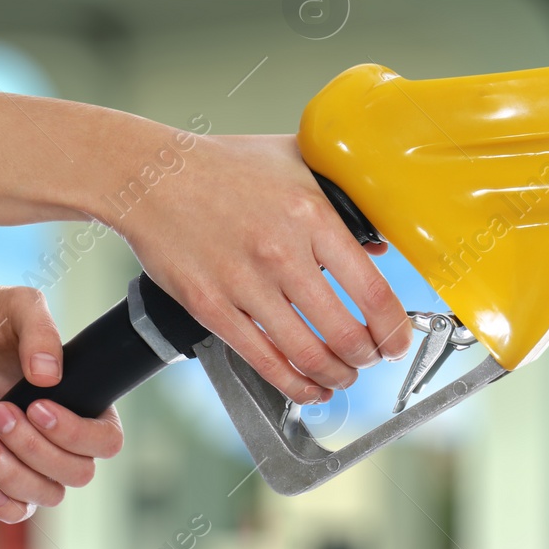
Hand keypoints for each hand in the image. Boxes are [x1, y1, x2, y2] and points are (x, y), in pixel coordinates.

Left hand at [0, 271, 121, 523]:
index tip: (37, 404)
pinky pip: (16, 509)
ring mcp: (26, 451)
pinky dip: (4, 506)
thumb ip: (41, 332)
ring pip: (47, 493)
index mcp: (81, 395)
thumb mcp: (18, 305)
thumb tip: (51, 376)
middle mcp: (59, 429)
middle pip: (79, 472)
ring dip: (14, 473)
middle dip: (36, 449)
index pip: (106, 439)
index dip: (76, 433)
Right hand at [116, 134, 412, 404]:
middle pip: (345, 334)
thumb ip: (342, 196)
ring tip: (345, 375)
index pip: (373, 292)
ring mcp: (245, 284)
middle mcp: (282, 254)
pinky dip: (295, 384)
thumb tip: (379, 242)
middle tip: (372, 359)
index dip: (394, 329)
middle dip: (368, 358)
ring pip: (308, 355)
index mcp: (312, 216)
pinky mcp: (211, 307)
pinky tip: (309, 387)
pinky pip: (264, 361)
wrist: (151, 176)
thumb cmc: (225, 166)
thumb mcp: (296, 161)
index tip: (398, 341)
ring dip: (337, 376)